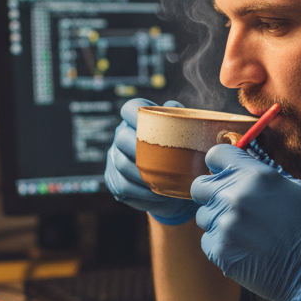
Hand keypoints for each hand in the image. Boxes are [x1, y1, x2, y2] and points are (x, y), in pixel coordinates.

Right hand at [104, 98, 198, 225]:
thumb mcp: (186, 138)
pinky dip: (141, 191)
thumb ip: (182, 121)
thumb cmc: (181, 157)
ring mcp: (115, 160)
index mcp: (137, 121)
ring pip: (122, 164)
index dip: (135, 113)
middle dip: (141, 148)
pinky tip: (156, 194)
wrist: (174, 188)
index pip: (129, 109)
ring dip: (143, 174)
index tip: (152, 122)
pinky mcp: (114, 181)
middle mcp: (121, 137)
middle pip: (122, 138)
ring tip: (163, 181)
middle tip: (162, 160)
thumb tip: (173, 106)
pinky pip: (123, 186)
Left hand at [191, 142, 300, 300]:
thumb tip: (240, 166)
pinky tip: (244, 249)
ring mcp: (223, 224)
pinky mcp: (218, 249)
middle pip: (199, 186)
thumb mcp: (292, 189)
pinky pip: (207, 240)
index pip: (216, 155)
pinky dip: (221, 245)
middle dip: (211, 194)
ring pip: (203, 216)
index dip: (219, 165)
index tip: (223, 173)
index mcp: (254, 176)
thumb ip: (260, 174)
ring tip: (246, 233)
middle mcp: (234, 196)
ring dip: (218, 222)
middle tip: (229, 206)